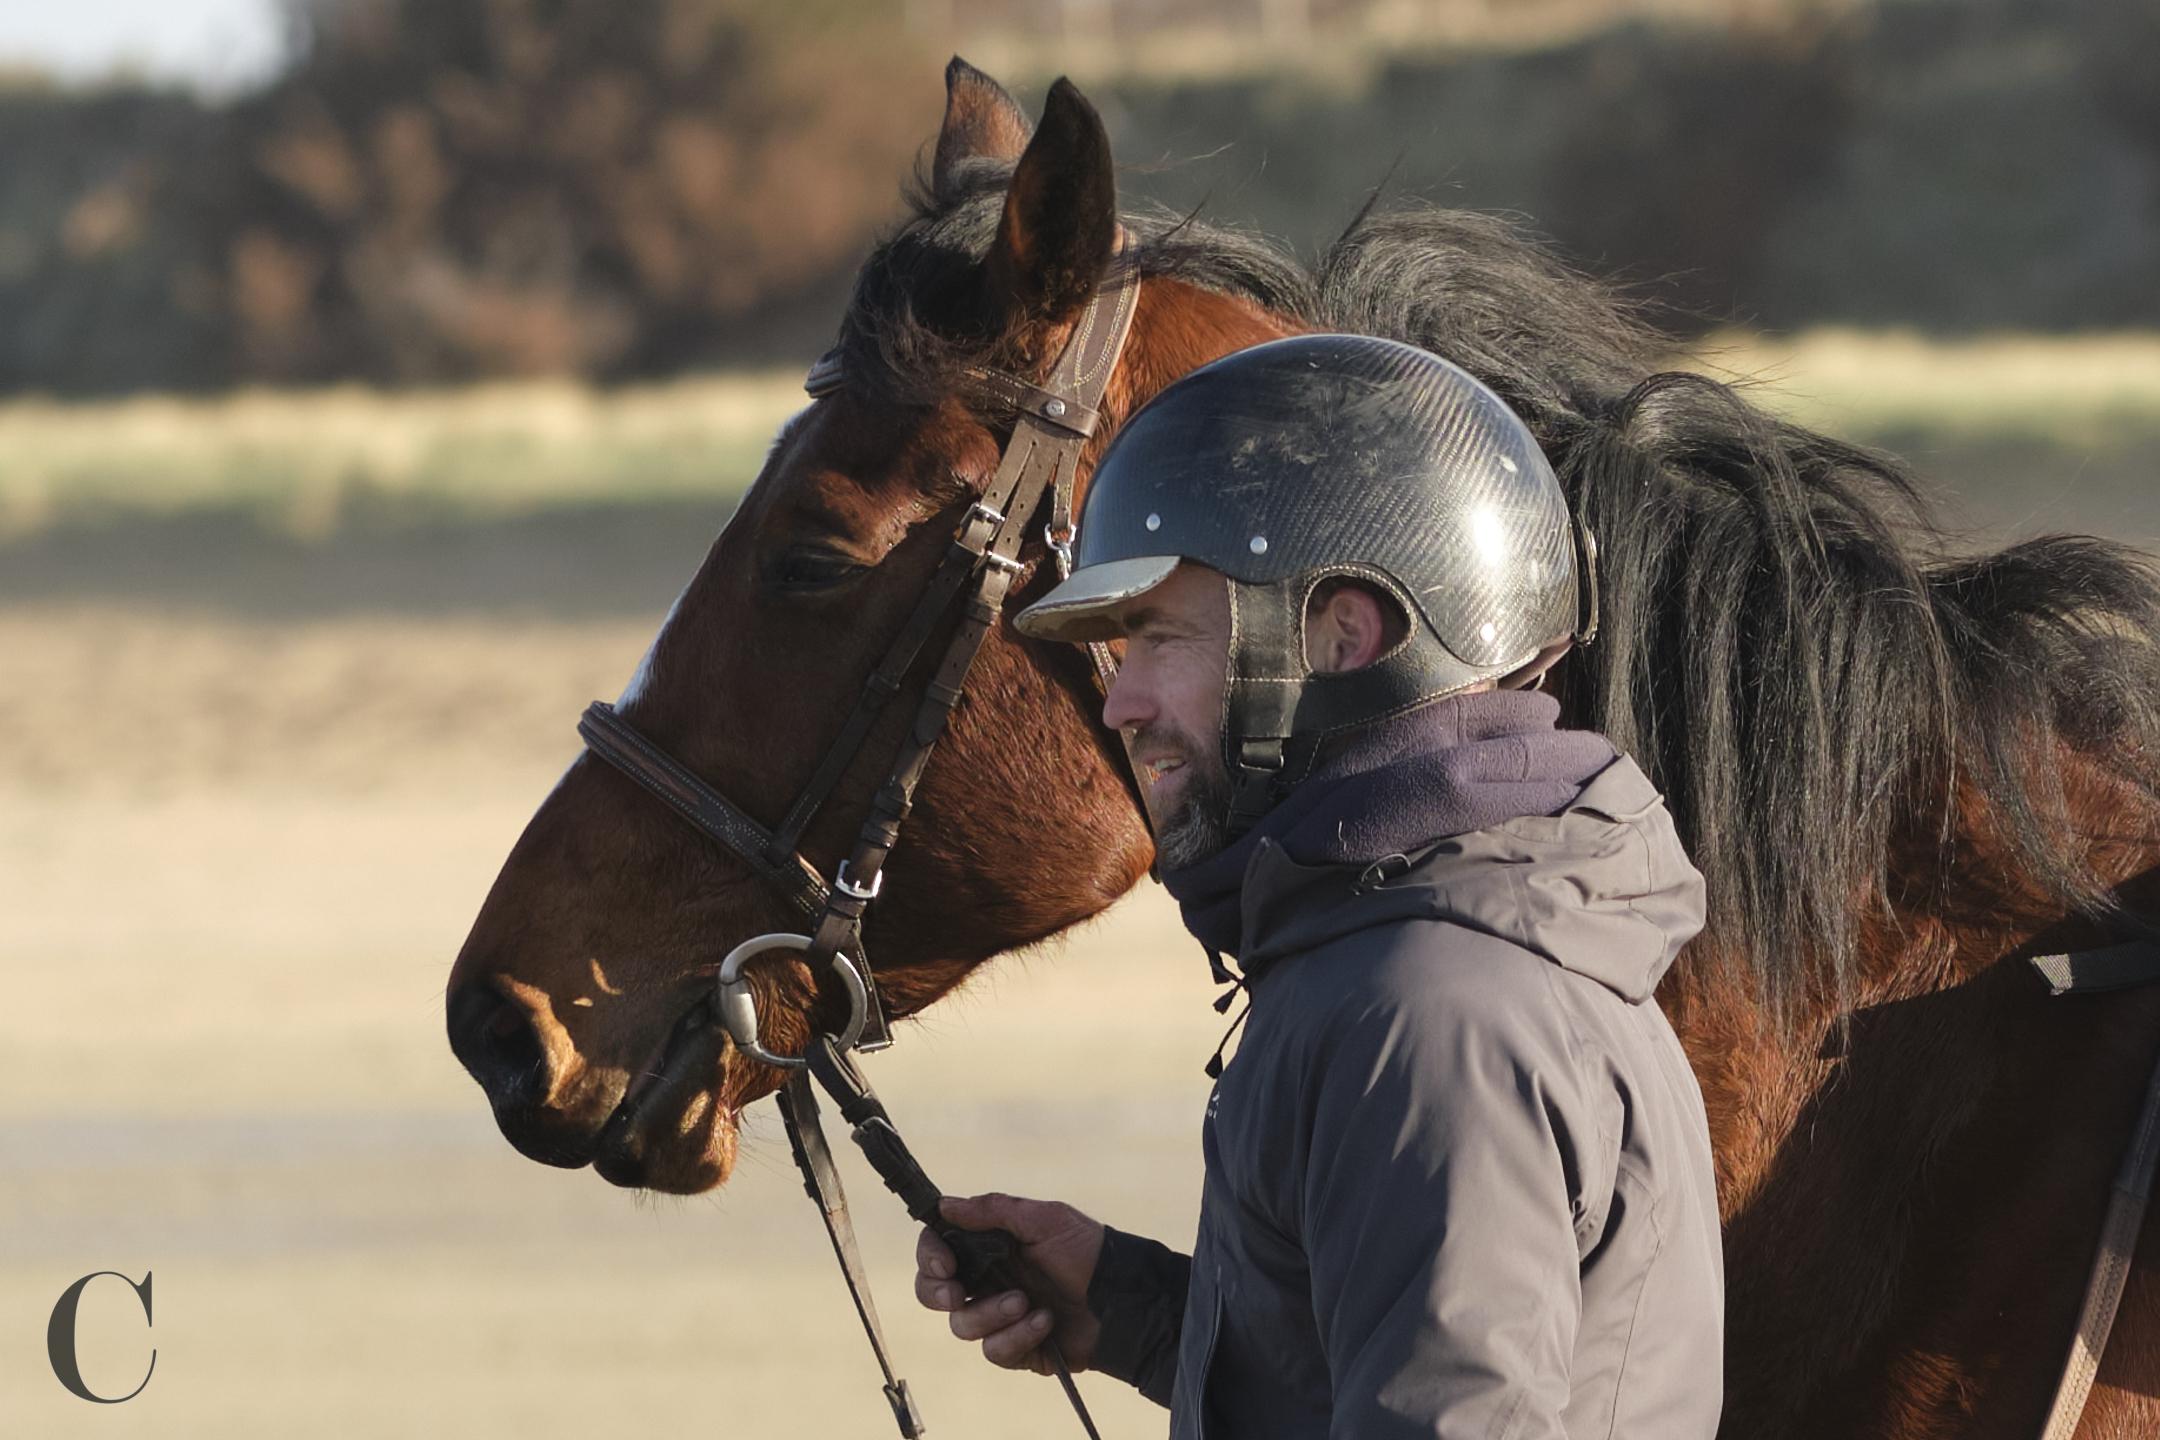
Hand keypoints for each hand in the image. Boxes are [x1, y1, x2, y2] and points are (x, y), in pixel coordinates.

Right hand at [914, 1192, 1105, 1374]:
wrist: (1121, 1297)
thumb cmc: (1086, 1250)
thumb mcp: (1044, 1219)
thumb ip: (994, 1211)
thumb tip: (945, 1205)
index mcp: (988, 1246)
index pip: (938, 1248)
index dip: (930, 1256)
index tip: (944, 1264)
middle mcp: (987, 1280)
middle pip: (934, 1292)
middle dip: (938, 1293)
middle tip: (955, 1295)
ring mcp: (999, 1316)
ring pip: (962, 1325)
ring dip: (990, 1314)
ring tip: (1026, 1302)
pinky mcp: (1016, 1347)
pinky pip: (994, 1350)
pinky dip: (1017, 1336)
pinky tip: (1045, 1322)